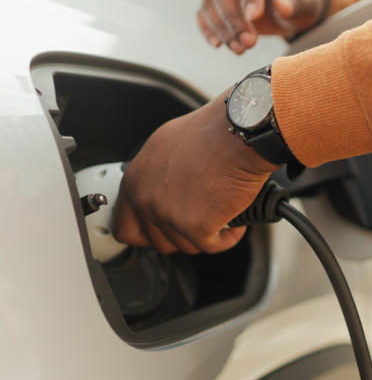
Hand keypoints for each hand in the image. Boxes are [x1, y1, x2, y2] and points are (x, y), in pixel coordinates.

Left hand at [112, 90, 280, 253]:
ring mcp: (168, 215)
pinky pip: (212, 246)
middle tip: (202, 222)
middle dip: (184, 235)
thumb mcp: (167, 146)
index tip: (167, 231)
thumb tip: (165, 191)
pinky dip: (227, 238)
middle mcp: (146, 199)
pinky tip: (235, 223)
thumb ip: (156, 176)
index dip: (150, 233)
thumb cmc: (213, 133)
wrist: (238, 135)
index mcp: (135, 180)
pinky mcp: (195, 226)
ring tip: (222, 215)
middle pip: (159, 242)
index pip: (126, 228)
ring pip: (187, 246)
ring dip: (208, 235)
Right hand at [198, 0, 328, 53]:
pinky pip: (205, 14)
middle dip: (233, 18)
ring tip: (240, 49)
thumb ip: (297, 2)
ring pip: (210, 3)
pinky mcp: (219, 5)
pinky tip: (219, 45)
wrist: (296, 5)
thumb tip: (281, 6)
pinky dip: (209, 30)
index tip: (254, 17)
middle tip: (249, 42)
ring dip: (222, 29)